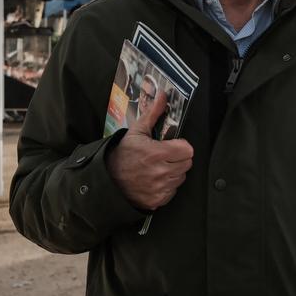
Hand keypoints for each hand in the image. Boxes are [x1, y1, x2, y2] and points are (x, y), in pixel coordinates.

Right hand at [105, 89, 193, 209]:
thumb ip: (153, 114)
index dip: (181, 146)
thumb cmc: (123, 154)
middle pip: (187, 163)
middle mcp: (160, 172)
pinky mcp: (158, 200)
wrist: (108, 180)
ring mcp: (160, 188)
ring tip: (159, 168)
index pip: (187, 150)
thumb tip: (163, 96)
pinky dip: (168, 186)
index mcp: (157, 153)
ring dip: (174, 172)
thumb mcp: (136, 131)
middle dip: (179, 158)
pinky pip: (173, 190)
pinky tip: (155, 180)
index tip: (173, 145)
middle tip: (165, 156)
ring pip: (181, 177)